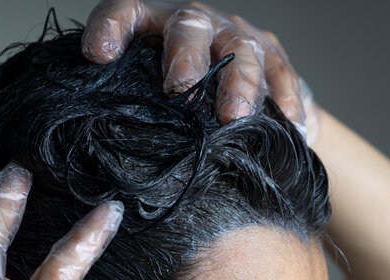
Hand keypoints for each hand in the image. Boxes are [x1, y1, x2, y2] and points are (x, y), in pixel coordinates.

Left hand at [82, 0, 318, 142]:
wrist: (235, 89)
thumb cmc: (174, 97)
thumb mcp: (146, 94)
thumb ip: (129, 106)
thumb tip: (105, 154)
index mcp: (152, 25)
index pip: (125, 12)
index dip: (110, 28)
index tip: (99, 55)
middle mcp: (194, 23)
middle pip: (189, 26)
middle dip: (185, 56)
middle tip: (180, 88)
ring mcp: (235, 36)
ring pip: (240, 50)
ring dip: (238, 83)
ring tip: (233, 116)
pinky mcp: (272, 56)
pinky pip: (282, 74)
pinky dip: (286, 99)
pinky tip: (290, 126)